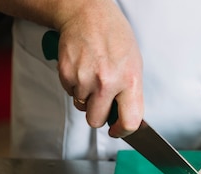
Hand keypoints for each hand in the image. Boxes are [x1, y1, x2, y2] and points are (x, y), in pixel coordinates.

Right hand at [56, 0, 143, 136]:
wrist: (88, 14)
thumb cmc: (114, 37)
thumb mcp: (133, 64)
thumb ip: (130, 93)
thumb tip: (126, 117)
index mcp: (130, 80)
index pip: (129, 121)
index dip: (122, 131)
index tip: (117, 130)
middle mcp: (107, 81)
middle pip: (96, 121)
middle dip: (98, 116)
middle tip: (101, 102)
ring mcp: (85, 78)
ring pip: (82, 107)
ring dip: (86, 97)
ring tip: (92, 75)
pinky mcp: (67, 73)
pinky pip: (70, 92)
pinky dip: (75, 85)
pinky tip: (82, 68)